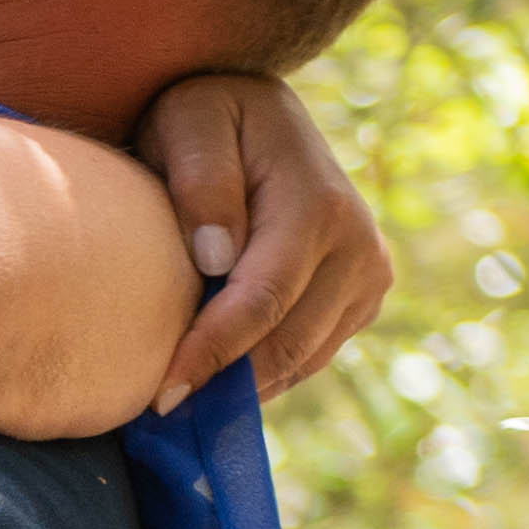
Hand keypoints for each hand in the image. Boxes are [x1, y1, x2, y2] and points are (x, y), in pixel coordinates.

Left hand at [133, 75, 394, 410]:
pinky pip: (310, 357)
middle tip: (159, 415)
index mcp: (318, 205)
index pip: (264, 299)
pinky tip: (214, 379)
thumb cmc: (209, 114)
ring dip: (241, 388)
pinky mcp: (362, 298)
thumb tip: (215, 259)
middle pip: (287, 343)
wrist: (260, 114)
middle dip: (223, 385)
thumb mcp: (189, 120)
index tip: (164, 391)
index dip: (214, 351)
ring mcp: (369, 276)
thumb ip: (199, 179)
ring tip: (179, 404)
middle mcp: (360, 246)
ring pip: (301, 360)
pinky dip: (262, 375)